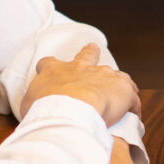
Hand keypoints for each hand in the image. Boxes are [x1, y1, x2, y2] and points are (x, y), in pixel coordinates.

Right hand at [20, 43, 140, 126]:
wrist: (69, 109)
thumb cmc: (45, 109)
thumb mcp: (29, 104)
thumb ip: (33, 102)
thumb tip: (34, 110)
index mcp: (55, 71)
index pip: (49, 64)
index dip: (49, 67)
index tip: (49, 68)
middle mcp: (81, 68)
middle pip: (87, 55)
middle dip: (89, 52)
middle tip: (93, 48)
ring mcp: (103, 75)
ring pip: (115, 75)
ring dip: (118, 82)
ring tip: (123, 92)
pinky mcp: (122, 89)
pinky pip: (131, 97)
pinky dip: (133, 105)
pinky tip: (134, 115)